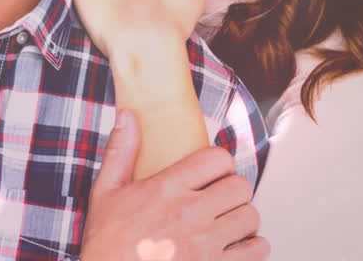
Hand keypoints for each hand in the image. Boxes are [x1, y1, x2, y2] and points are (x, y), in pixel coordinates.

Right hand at [80, 109, 269, 260]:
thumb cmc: (106, 242)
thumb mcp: (105, 192)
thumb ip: (120, 151)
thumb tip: (126, 115)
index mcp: (167, 189)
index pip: (217, 159)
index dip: (219, 162)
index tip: (212, 171)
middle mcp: (190, 214)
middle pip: (240, 186)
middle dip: (232, 189)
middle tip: (220, 196)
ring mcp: (205, 244)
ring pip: (250, 217)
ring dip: (242, 217)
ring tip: (227, 220)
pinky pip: (256, 251)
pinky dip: (252, 246)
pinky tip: (235, 244)